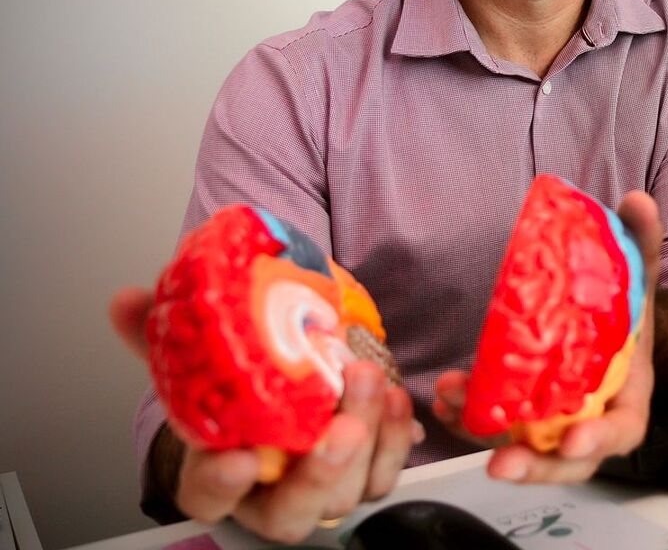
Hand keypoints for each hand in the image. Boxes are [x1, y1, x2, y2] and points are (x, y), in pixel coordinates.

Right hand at [109, 288, 419, 542]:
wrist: (269, 397)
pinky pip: (386, 470)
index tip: (239, 458)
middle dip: (319, 473)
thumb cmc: (231, 393)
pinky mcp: (364, 474)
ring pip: (349, 491)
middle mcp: (270, 495)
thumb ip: (157, 336)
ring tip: (370, 384)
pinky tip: (397, 398)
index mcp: (217, 477)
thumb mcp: (191, 363)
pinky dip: (396, 436)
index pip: (208, 497)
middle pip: (293, 510)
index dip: (222, 483)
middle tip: (337, 430)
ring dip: (368, 439)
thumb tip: (127, 301)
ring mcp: (321, 490)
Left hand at [431, 190, 663, 483]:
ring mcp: (552, 422)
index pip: (622, 431)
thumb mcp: (639, 276)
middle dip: (535, 467)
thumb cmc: (628, 313)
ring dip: (486, 438)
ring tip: (456, 409)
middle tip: (502, 462)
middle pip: (567, 460)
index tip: (574, 441)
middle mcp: (589, 418)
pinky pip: (494, 427)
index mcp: (627, 396)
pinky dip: (467, 416)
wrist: (611, 325)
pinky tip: (446, 396)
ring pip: (523, 448)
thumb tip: (639, 201)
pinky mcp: (520, 414)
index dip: (599, 441)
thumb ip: (642, 241)